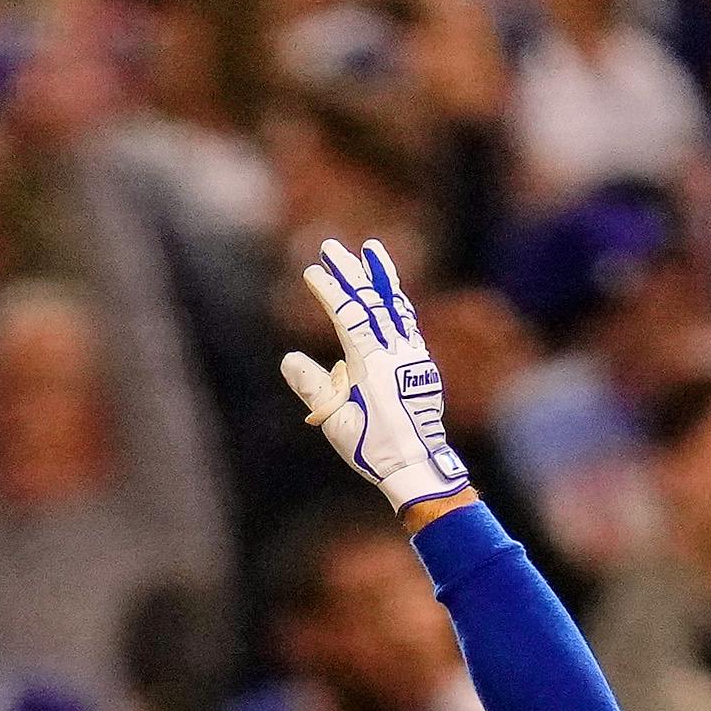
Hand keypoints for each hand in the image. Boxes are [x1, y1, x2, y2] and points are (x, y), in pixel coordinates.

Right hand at [275, 239, 472, 515]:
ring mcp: (412, 356)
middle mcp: (396, 352)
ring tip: (373, 250)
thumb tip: (290, 359)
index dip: (330, 291)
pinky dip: (395, 301)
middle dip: (351, 271)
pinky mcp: (420, 364)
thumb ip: (313, 387)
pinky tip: (389, 293)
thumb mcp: (334, 420)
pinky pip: (406, 322)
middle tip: (333, 246)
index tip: (312, 271)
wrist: (417, 464)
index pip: (348, 316)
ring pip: (396, 306)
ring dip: (381, 277)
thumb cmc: (373, 446)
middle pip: (373, 302)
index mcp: (373, 363)